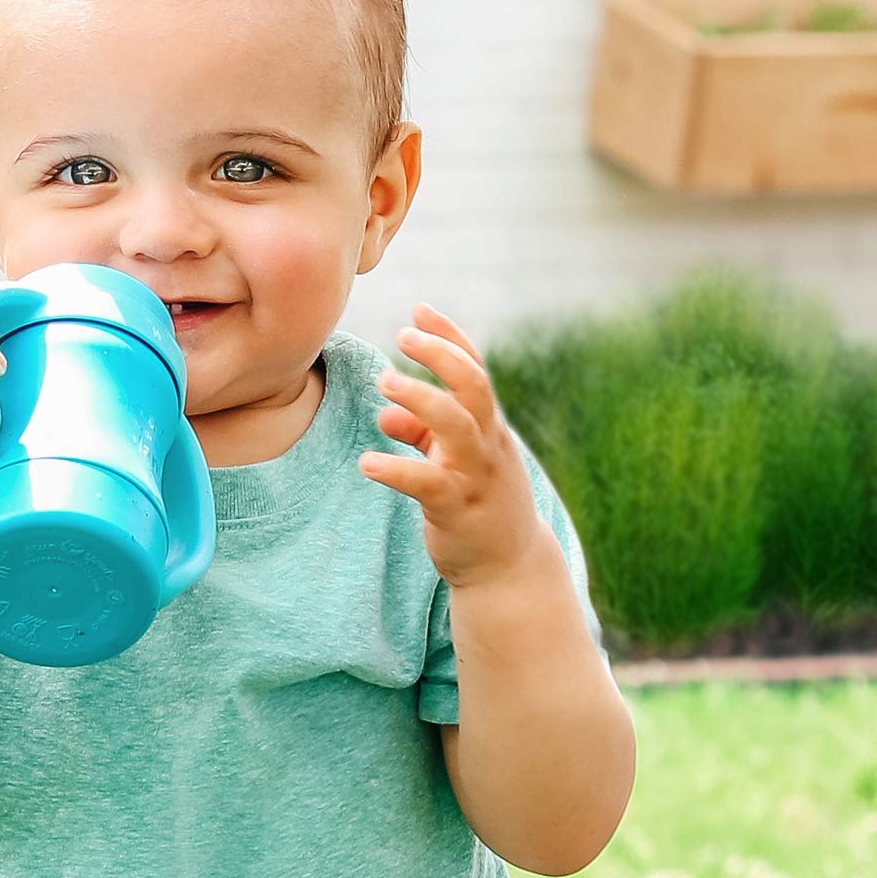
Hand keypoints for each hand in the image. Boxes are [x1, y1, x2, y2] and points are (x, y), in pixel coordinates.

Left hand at [358, 302, 546, 589]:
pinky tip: (368, 463)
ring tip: (384, 382)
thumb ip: (422, 435)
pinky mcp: (457, 511)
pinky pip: (426, 484)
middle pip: (474, 386)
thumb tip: (386, 414)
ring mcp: (476, 477)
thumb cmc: (479, 507)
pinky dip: (396, 469)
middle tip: (401, 335)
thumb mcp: (452, 463)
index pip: (475, 368)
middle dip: (440, 355)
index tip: (419, 309)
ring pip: (457, 427)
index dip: (449, 337)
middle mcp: (488, 445)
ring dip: (420, 399)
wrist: (508, 568)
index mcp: (488, 427)